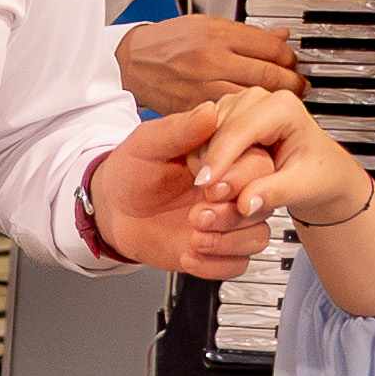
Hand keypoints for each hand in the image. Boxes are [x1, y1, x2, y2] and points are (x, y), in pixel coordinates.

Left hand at [87, 103, 275, 278]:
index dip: (239, 177)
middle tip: (197, 215)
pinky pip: (237, 264)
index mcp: (224, 161)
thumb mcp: (148, 143)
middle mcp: (231, 192)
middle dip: (232, 214)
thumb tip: (209, 111)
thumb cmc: (130, 171)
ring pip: (257, 237)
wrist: (111, 210)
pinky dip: (216, 264)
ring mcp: (226, 222)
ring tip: (193, 237)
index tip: (205, 184)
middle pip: (263, 204)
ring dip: (228, 241)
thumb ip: (179, 129)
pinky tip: (188, 254)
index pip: (258, 165)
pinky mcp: (217, 250)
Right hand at [117, 13, 302, 116]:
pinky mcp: (196, 109)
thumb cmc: (169, 42)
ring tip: (278, 101)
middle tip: (298, 86)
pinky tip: (251, 112)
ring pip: (256, 99)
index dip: (291, 59)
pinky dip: (246, 114)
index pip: (275, 50)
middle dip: (292, 84)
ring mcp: (205, 87)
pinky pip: (232, 114)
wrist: (132, 62)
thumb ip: (248, 34)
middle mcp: (214, 61)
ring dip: (273, 102)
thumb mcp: (209, 24)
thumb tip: (281, 37)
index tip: (292, 63)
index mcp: (220, 35)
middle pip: (272, 77)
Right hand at [189, 83, 374, 229]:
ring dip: (205, 165)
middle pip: (216, 130)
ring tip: (223, 190)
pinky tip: (217, 180)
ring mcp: (236, 106)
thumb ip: (274, 193)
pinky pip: (200, 141)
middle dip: (211, 165)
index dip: (219, 158)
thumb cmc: (318, 172)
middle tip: (215, 197)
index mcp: (282, 106)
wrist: (322, 170)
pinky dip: (203, 163)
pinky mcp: (222, 119)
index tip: (205, 184)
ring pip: (203, 135)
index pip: (239, 130)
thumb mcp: (303, 187)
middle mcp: (256, 99)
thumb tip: (245, 204)